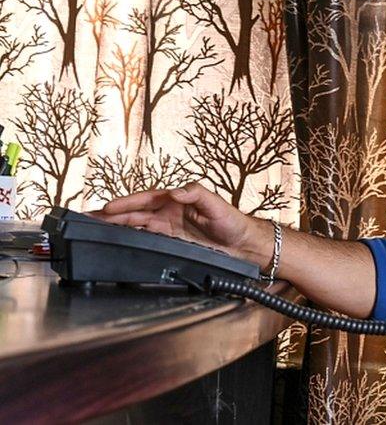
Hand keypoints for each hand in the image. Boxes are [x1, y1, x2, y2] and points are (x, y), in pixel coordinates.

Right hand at [89, 182, 260, 260]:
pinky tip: (116, 241)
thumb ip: (196, 194)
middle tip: (89, 218)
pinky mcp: (173, 243)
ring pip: (137, 226)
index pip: (146, 198)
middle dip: (112, 215)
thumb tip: (175, 192)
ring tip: (94, 227)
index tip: (109, 208)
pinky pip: (147, 239)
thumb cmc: (234, 221)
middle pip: (135, 212)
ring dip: (116, 226)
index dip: (127, 203)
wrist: (245, 245)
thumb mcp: (217, 204)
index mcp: (177, 200)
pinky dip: (131, 239)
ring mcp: (170, 228)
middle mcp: (170, 213)